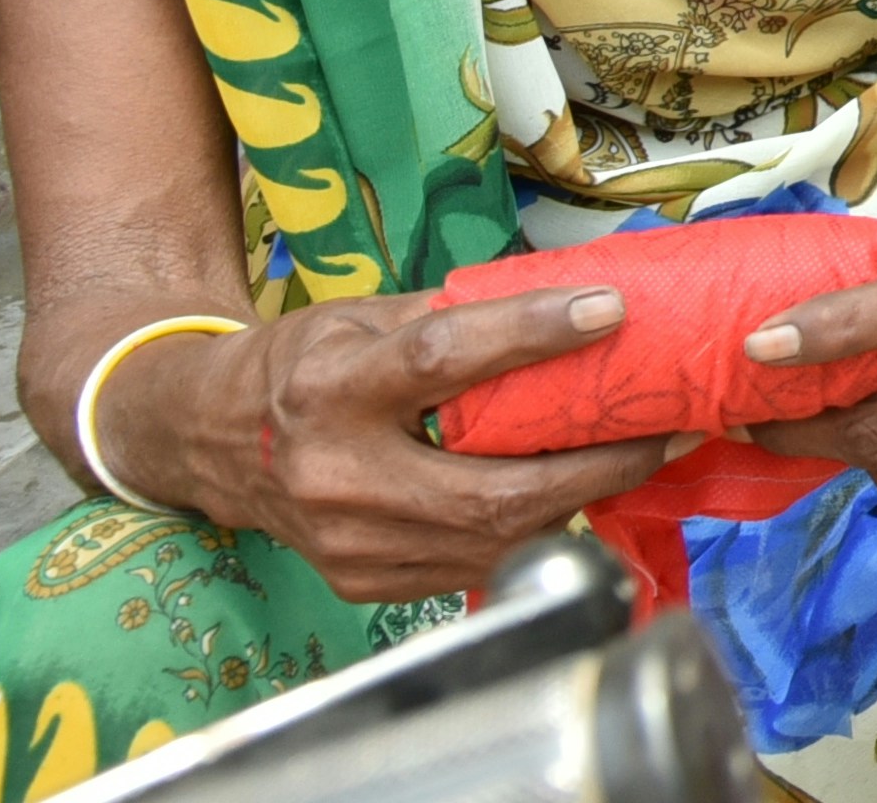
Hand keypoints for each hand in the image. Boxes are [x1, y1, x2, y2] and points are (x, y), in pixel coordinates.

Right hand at [93, 284, 669, 604]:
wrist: (213, 442)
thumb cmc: (303, 363)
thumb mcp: (362, 315)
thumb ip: (454, 314)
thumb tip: (570, 296)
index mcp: (332, 388)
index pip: (441, 359)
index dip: (529, 335)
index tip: (609, 310)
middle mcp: (337, 475)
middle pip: (486, 488)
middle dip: (593, 465)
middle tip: (664, 430)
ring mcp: (349, 542)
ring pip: (490, 540)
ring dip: (578, 502)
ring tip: (637, 459)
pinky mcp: (363, 581)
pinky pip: (470, 566)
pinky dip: (531, 531)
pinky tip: (571, 497)